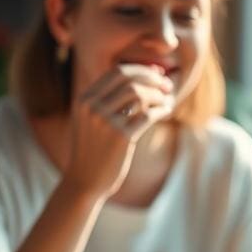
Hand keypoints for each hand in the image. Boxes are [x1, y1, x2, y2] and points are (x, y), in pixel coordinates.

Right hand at [62, 65, 174, 199]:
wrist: (84, 180)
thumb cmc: (94, 149)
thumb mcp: (93, 120)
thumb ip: (110, 99)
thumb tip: (146, 76)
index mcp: (85, 99)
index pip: (117, 72)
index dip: (141, 70)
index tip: (157, 75)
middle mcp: (92, 107)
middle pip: (129, 79)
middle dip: (152, 79)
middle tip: (167, 85)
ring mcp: (105, 122)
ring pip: (139, 95)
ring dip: (158, 96)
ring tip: (166, 101)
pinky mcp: (120, 138)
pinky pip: (147, 116)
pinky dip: (161, 110)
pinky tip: (166, 112)